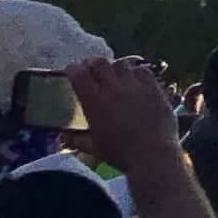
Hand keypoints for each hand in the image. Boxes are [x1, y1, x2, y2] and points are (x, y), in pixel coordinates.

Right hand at [67, 57, 179, 171]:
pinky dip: (135, 72)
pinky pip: (142, 71)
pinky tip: (134, 79)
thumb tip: (64, 136)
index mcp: (94, 102)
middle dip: (92, 63)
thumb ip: (77, 139)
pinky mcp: (153, 88)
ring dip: (114, 67)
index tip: (71, 70)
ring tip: (113, 74)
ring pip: (121, 64)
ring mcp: (135, 86)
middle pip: (100, 63)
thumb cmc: (120, 153)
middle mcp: (113, 89)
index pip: (78, 75)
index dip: (72, 69)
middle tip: (90, 68)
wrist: (152, 153)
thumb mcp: (93, 148)